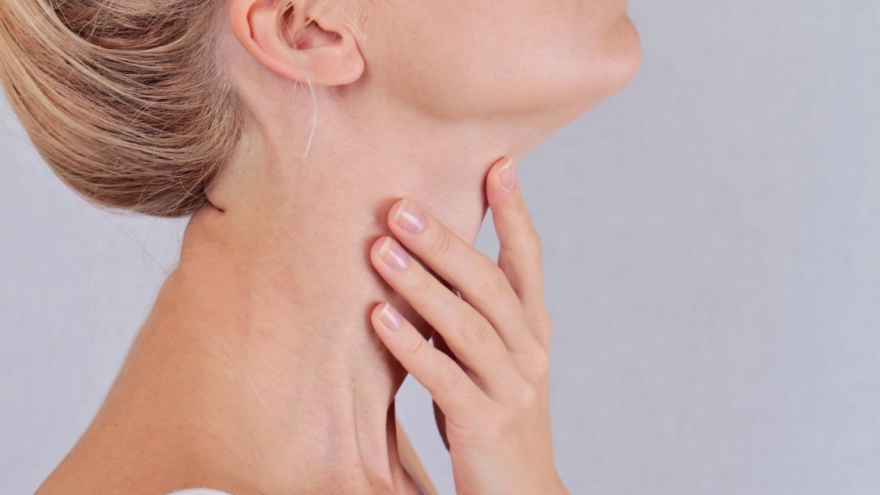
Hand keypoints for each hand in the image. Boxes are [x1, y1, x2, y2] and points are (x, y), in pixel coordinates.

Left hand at [369, 157, 567, 494]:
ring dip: (422, 285)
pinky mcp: (486, 424)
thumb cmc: (495, 421)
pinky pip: (445, 378)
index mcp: (533, 333)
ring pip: (468, 325)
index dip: (515, 214)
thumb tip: (428, 265)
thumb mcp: (492, 363)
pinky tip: (378, 317)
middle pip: (490, 285)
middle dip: (446, 242)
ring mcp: (512, 389)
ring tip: (381, 249)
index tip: (497, 166)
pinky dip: (412, 345)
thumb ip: (471, 318)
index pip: (528, 263)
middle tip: (400, 206)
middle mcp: (529, 353)